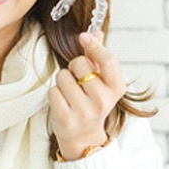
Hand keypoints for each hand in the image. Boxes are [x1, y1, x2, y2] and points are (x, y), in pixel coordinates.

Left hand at [48, 31, 126, 160]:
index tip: (83, 37)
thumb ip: (98, 57)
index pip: (108, 61)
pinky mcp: (65, 118)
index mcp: (116, 89)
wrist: (84, 137)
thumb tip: (96, 32)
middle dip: (74, 67)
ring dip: (62, 81)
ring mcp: (84, 111)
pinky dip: (54, 93)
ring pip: (62, 76)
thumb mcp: (101, 82)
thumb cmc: (92, 102)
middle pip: (79, 64)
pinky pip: (52, 91)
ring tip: (70, 93)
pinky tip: (62, 102)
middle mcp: (102, 101)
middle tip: (78, 81)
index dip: (94, 46)